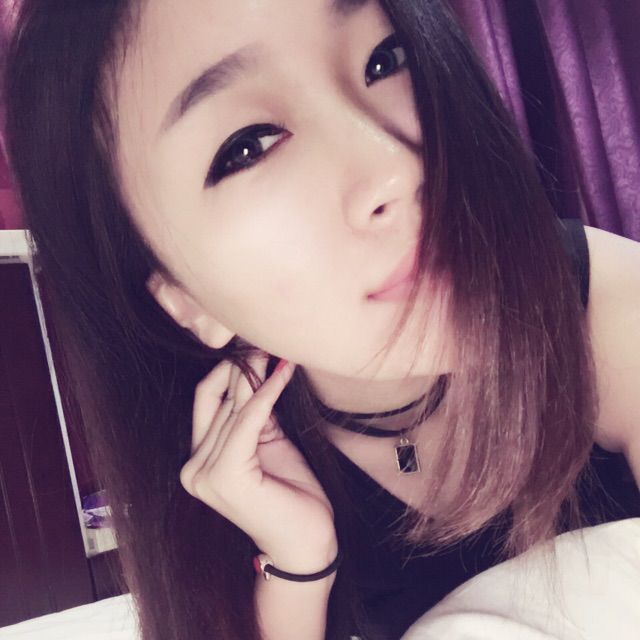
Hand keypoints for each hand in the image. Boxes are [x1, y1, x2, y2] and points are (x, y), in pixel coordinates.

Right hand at [179, 352, 336, 571]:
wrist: (307, 543)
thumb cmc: (291, 494)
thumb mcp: (268, 444)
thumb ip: (254, 414)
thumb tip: (256, 368)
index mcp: (198, 461)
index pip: (206, 400)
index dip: (229, 370)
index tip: (254, 346)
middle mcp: (192, 469)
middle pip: (217, 400)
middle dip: (244, 368)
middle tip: (268, 340)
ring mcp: (203, 476)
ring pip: (233, 408)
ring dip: (258, 376)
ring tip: (280, 351)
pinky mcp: (224, 477)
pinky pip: (249, 421)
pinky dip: (268, 393)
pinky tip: (285, 372)